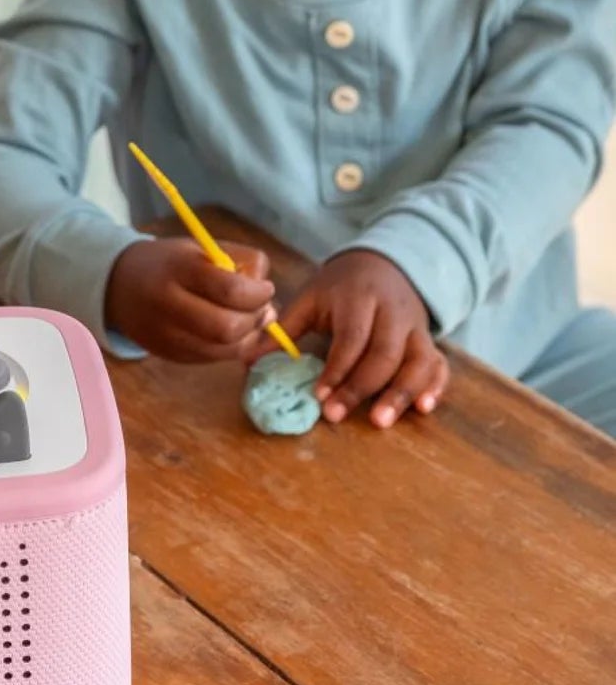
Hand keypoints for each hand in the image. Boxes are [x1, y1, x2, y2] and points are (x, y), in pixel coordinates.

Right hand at [106, 238, 277, 362]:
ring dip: (249, 337)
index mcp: (177, 269)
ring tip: (251, 321)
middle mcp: (167, 305)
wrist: (119, 285)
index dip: (258, 293)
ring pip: (224, 350)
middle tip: (262, 309)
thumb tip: (268, 299)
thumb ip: (241, 261)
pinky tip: (232, 332)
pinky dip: (232, 348)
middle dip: (255, 320)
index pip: (229, 290)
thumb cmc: (170, 263)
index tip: (265, 288)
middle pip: (226, 328)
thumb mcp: (202, 248)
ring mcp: (166, 335)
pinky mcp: (169, 355)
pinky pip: (213, 359)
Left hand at [269, 250, 448, 427]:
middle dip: (361, 387)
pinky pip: (439, 364)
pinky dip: (435, 386)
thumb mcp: (310, 298)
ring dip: (401, 393)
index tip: (319, 395)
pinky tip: (423, 408)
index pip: (352, 337)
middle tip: (336, 415)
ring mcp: (416, 327)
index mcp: (359, 298)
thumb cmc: (340, 287)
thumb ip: (284, 330)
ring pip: (418, 361)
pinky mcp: (429, 340)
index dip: (337, 368)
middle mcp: (393, 312)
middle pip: (385, 353)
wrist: (384, 263)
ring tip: (381, 421)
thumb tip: (247, 360)